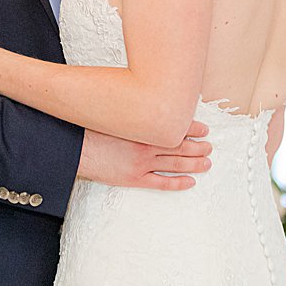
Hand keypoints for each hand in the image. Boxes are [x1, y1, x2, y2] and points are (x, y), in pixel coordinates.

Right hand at [77, 119, 211, 190]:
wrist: (75, 147)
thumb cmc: (92, 128)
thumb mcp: (115, 113)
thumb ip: (133, 110)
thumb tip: (146, 102)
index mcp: (144, 126)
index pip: (176, 126)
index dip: (193, 128)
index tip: (204, 129)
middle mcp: (147, 144)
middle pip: (181, 146)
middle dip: (199, 147)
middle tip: (210, 146)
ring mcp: (142, 163)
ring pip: (176, 164)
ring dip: (194, 164)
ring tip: (207, 163)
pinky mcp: (135, 178)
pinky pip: (162, 183)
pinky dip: (178, 183)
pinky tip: (189, 182)